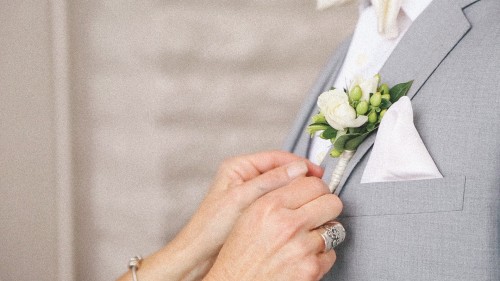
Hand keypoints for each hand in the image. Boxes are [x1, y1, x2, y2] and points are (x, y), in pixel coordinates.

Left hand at [117, 151, 322, 280]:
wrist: (200, 252)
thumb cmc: (213, 226)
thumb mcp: (243, 199)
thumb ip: (270, 182)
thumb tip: (299, 169)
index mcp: (239, 167)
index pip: (276, 158)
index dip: (299, 164)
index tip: (318, 173)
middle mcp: (245, 176)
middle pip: (280, 171)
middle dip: (300, 178)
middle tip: (320, 188)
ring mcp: (250, 192)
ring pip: (280, 186)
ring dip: (296, 192)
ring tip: (312, 199)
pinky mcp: (253, 208)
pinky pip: (276, 201)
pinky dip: (289, 204)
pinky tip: (298, 211)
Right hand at [204, 176, 342, 280]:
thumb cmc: (238, 255)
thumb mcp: (249, 216)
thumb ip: (276, 195)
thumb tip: (304, 180)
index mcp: (269, 206)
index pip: (313, 183)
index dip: (316, 189)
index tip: (314, 195)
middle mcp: (287, 224)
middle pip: (331, 202)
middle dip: (327, 208)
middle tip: (317, 214)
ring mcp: (302, 248)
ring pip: (335, 229)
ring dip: (324, 234)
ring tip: (306, 240)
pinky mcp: (311, 269)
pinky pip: (331, 254)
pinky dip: (320, 257)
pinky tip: (303, 258)